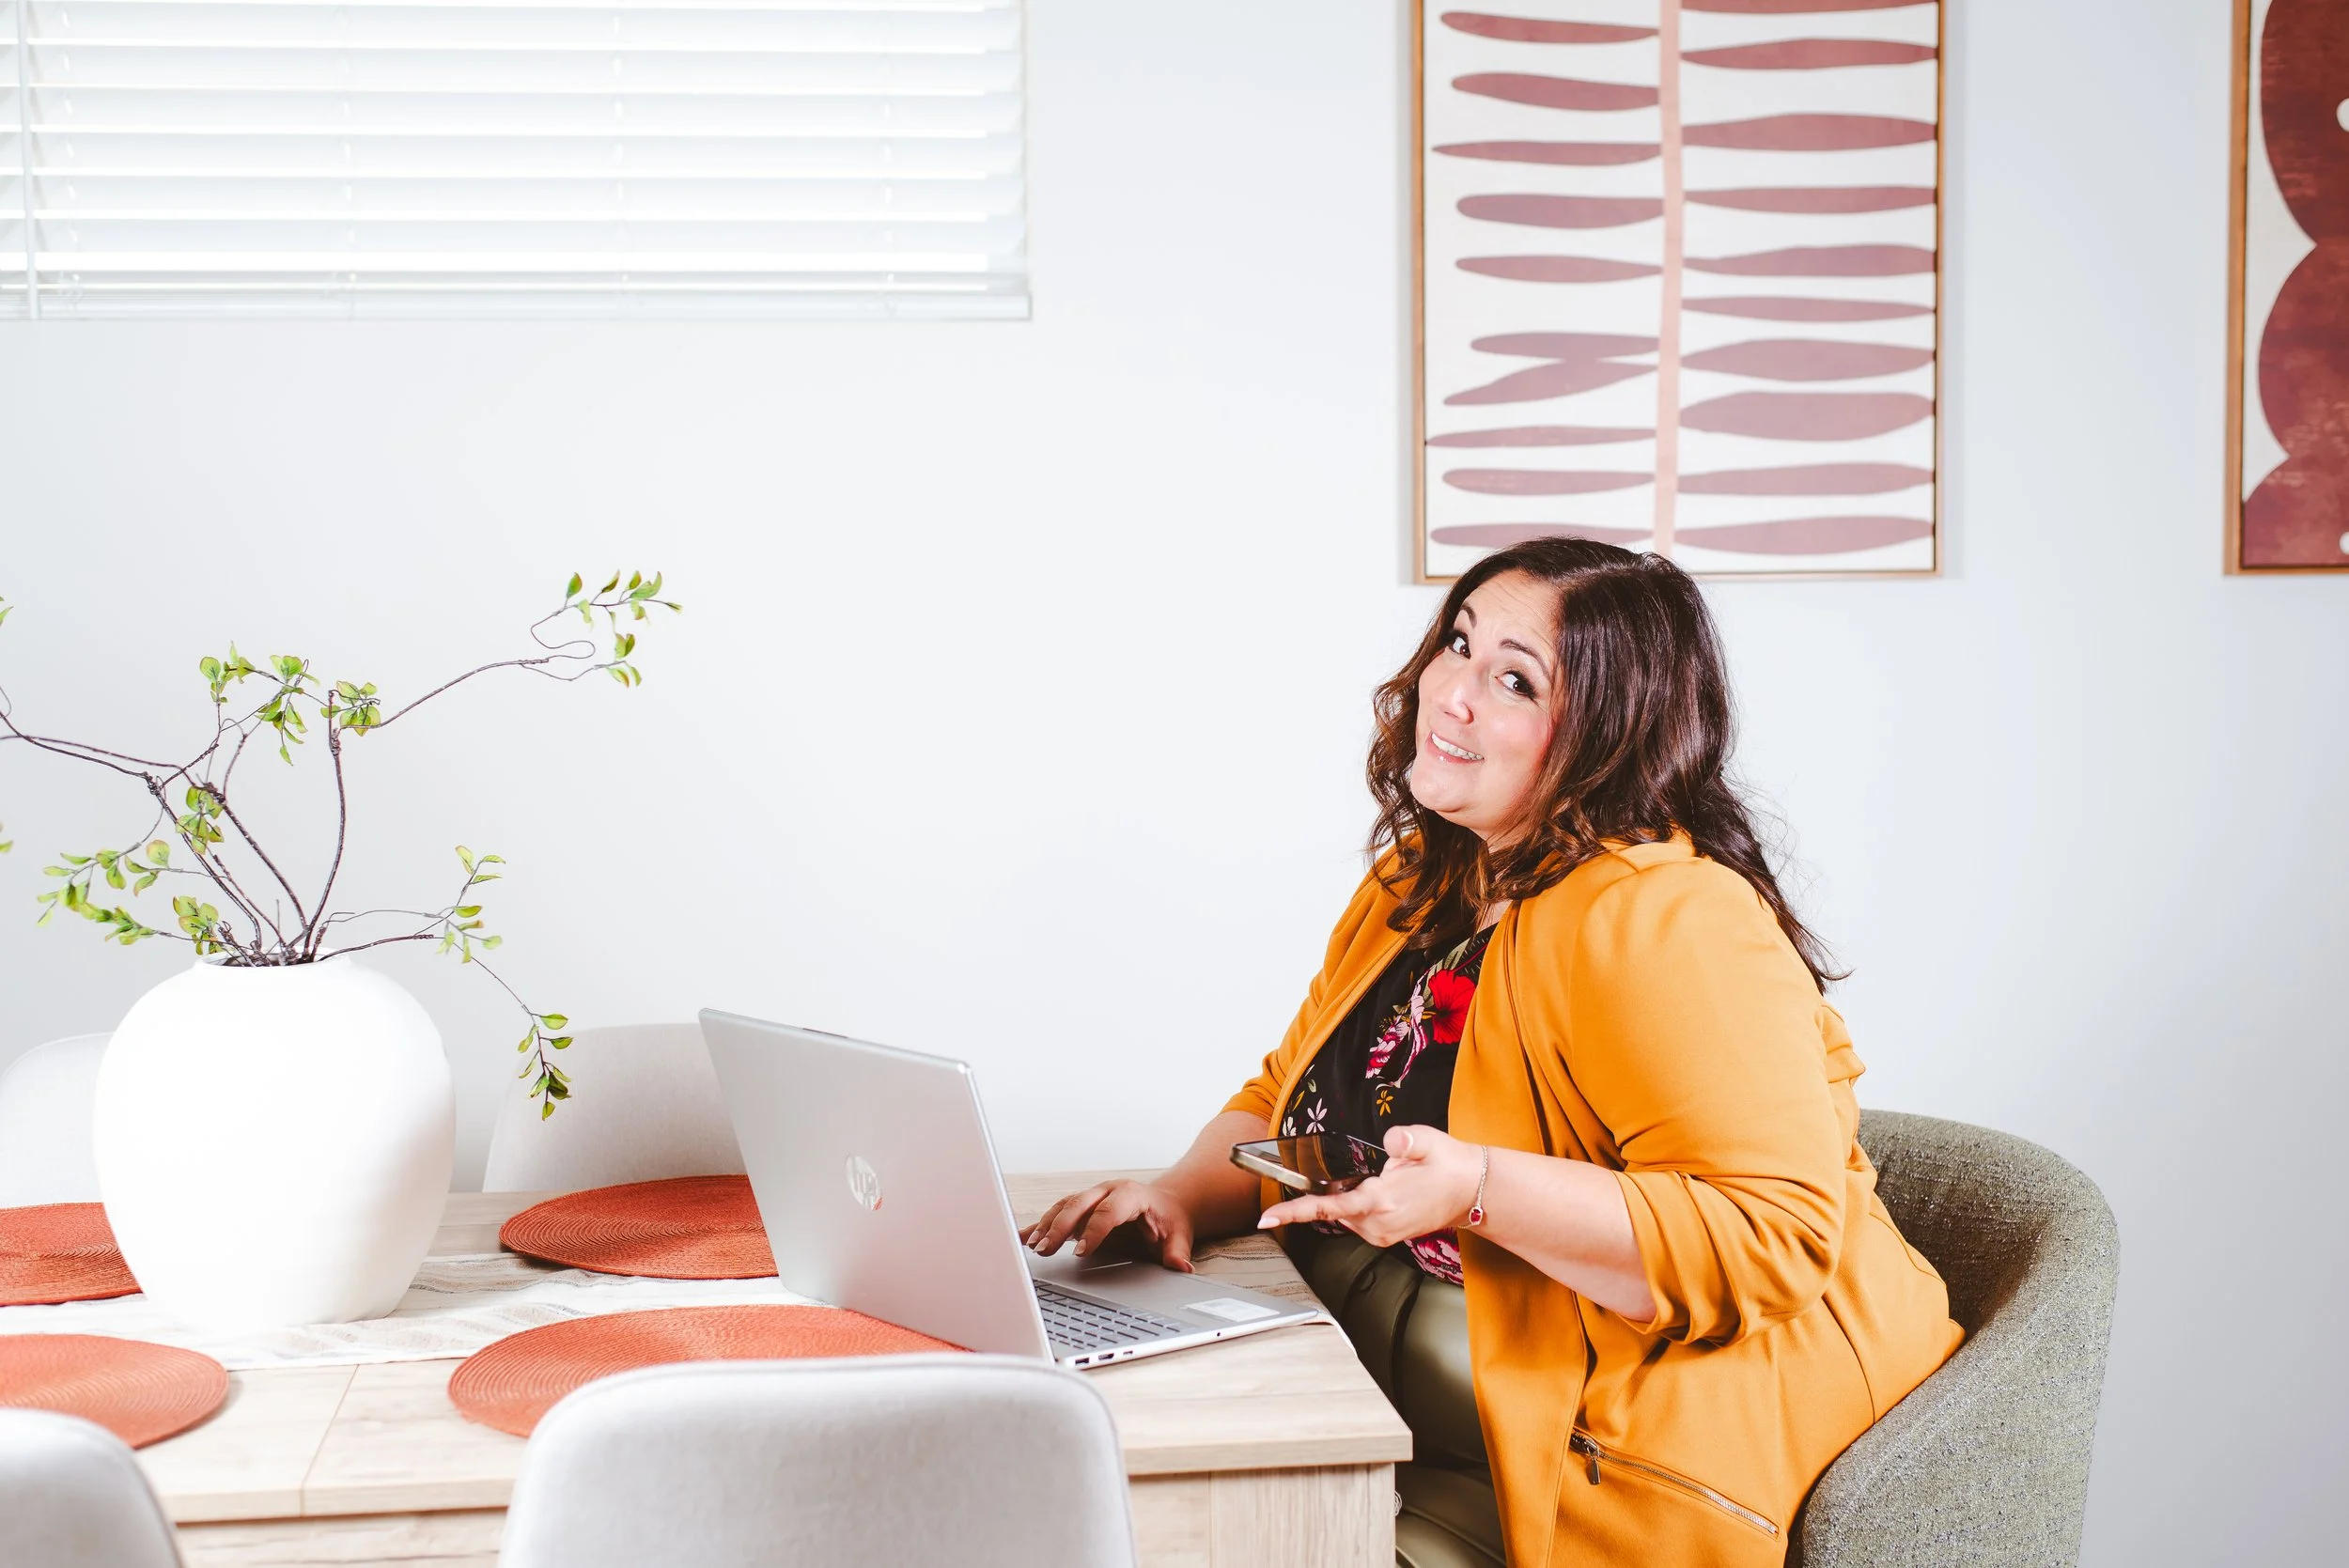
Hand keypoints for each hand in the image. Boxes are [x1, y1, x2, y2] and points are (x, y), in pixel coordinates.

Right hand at [1022, 1179, 1199, 1271]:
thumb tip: (1181, 1267)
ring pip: (1063, 1207)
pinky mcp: (1081, 1208)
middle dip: (1060, 1226)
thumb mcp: (1179, 1235)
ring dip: (1046, 1225)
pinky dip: (1039, 1225)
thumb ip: (1177, 1253)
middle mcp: (1107, 1191)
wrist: (1165, 1203)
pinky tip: (1023, 1237)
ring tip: (1033, 1246)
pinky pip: (1057, 1213)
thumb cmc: (1169, 1219)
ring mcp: (1091, 1197)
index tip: (1082, 1252)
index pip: (1109, 1211)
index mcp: (1131, 1194)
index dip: (1094, 1230)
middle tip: (1045, 1249)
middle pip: (1078, 1205)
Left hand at [1257, 1124, 1480, 1247]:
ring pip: (1344, 1214)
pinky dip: (1357, 1204)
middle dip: (1334, 1190)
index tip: (1267, 1217)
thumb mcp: (1429, 1142)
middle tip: (1368, 1172)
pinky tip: (1378, 1191)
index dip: (1293, 1211)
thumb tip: (1392, 1141)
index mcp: (1382, 1202)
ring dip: (1350, 1197)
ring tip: (1385, 1180)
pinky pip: (1356, 1219)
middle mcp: (1377, 1224)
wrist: (1473, 1191)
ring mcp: (1382, 1233)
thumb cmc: (1449, 1166)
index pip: (1327, 1207)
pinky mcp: (1385, 1236)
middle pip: (1332, 1209)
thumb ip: (1407, 1140)